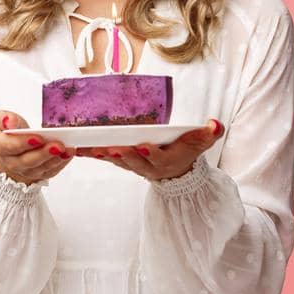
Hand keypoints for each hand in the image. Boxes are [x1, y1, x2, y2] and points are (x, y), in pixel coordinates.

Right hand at [0, 110, 72, 184]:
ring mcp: (27, 170)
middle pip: (27, 161)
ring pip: (41, 168)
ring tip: (67, 149)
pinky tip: (69, 153)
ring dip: (55, 159)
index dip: (22, 142)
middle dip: (43, 153)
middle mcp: (12, 162)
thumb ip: (2, 119)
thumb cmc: (6, 134)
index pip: (8, 147)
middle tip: (58, 145)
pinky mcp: (41, 174)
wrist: (10, 152)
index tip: (37, 137)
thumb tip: (10, 121)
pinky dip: (62, 162)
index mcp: (0, 147)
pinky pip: (51, 170)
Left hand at [76, 119, 224, 181]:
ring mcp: (132, 165)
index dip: (150, 153)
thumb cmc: (187, 151)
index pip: (158, 158)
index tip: (143, 146)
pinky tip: (78, 147)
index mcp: (165, 160)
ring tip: (88, 148)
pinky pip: (105, 157)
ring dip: (102, 155)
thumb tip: (215, 124)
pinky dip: (93, 153)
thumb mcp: (201, 143)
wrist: (175, 170)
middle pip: (133, 161)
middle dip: (122, 155)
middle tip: (112, 148)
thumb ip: (209, 134)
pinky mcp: (121, 161)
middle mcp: (146, 166)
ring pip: (116, 160)